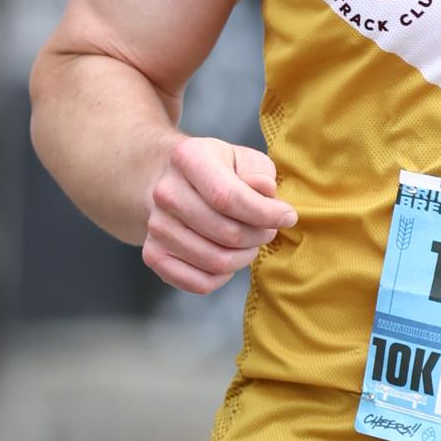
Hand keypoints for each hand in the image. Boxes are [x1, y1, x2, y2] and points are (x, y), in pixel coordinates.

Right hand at [143, 133, 295, 294]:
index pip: (228, 197)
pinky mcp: (153, 254)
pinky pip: (199, 282)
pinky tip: (228, 258)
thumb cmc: (217, 170)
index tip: (288, 217)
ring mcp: (155, 226)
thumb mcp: (242, 158)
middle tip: (267, 230)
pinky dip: (222, 277)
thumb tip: (265, 192)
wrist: (170, 181)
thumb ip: (258, 172)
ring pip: (215, 261)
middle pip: (225, 233)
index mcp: (188, 158)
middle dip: (258, 236)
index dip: (265, 214)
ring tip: (249, 242)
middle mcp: (165, 192)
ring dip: (243, 257)